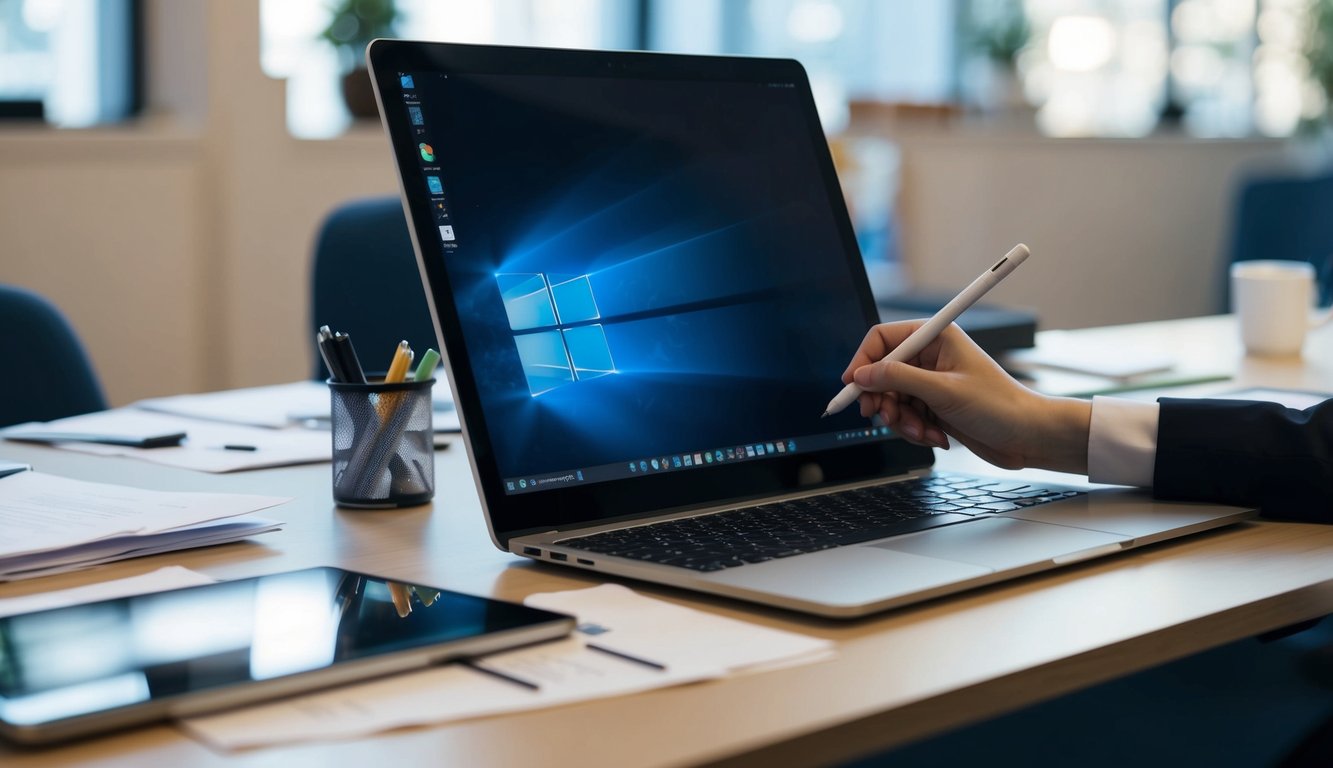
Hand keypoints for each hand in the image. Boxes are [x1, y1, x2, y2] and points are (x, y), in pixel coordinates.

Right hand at [842, 321, 1090, 473]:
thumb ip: (899, 379)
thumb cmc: (999, 405)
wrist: (1027, 436)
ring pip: (891, 399)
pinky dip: (915, 430)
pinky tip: (936, 436)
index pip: (883, 339)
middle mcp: (930, 357)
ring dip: (902, 421)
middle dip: (884, 400)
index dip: (864, 361)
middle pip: (881, 373)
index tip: (853, 386)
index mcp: (936, 337)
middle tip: (886, 417)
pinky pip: (905, 416)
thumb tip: (862, 375)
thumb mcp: (943, 391)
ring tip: (924, 431)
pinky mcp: (933, 406)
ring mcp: (930, 383)